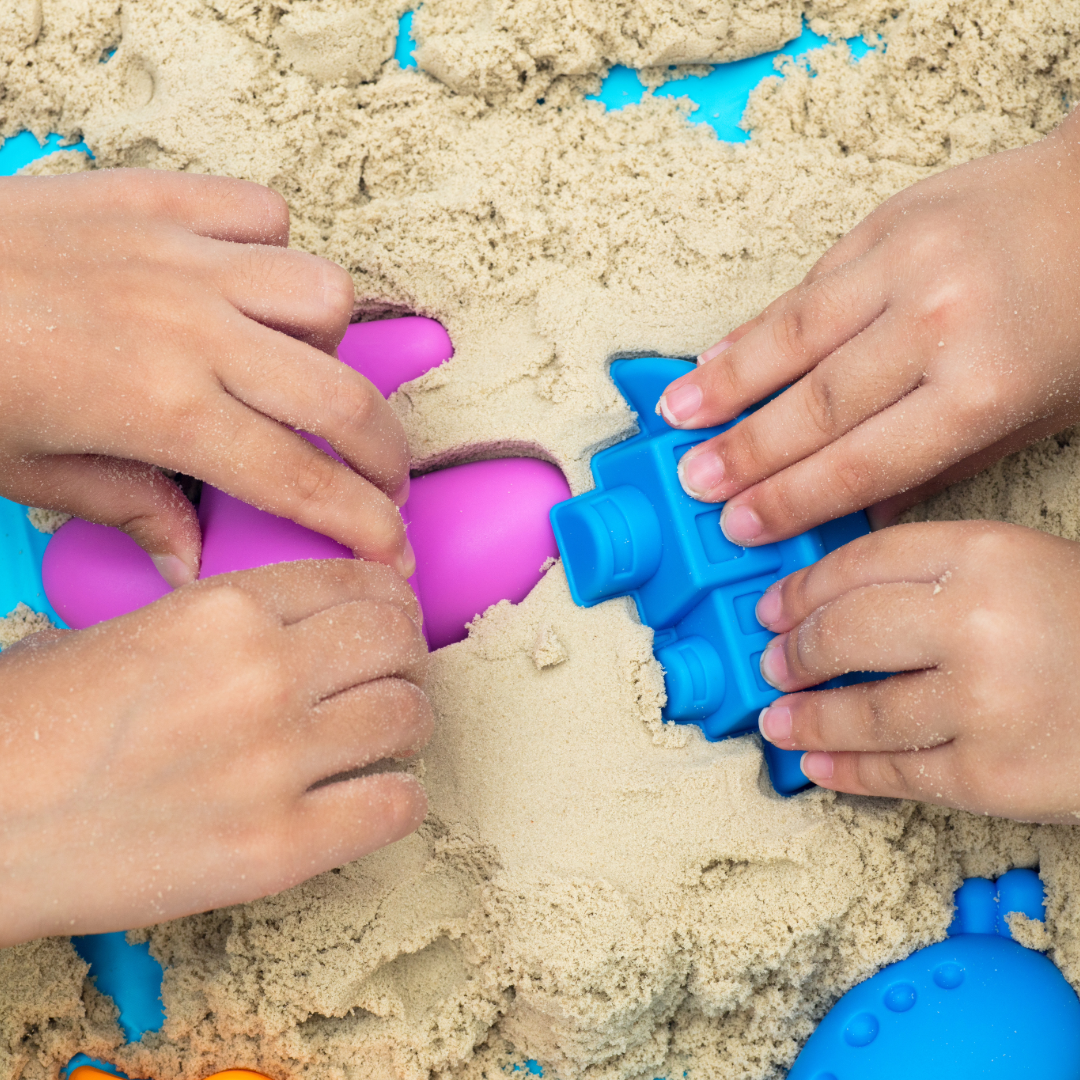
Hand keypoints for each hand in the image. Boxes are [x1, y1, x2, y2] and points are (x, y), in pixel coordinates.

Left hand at [0, 169, 412, 585]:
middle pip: (340, 395)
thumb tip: (191, 556)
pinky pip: (260, 213)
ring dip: (327, 343)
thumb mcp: (26, 472)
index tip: (391, 550)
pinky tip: (246, 284)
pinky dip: (271, 250)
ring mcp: (179, 256)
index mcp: (158, 408)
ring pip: (321, 292)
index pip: (296, 477)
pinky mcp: (157, 200)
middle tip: (381, 479)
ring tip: (300, 370)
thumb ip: (128, 509)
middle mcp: (189, 328)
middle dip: (383, 451)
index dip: (359, 523)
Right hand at [0, 559, 431, 946]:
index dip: (390, 599)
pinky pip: (396, 805)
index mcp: (223, 610)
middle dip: (405, 654)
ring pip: (408, 714)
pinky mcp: (279, 849)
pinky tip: (376, 793)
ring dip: (409, 720)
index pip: (358, 582)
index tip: (394, 616)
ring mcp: (276, 763)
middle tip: (394, 672)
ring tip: (388, 732)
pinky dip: (400, 796)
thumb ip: (222, 620)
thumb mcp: (126, 631)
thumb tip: (300, 625)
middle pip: (397, 641)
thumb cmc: (33, 729)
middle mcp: (263, 674)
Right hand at [657, 109, 1079, 545]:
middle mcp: (938, 325)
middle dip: (745, 453)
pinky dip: (756, 327)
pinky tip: (718, 355)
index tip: (740, 523)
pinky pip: (806, 286)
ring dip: (727, 383)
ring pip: (793, 337)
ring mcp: (908, 264)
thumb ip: (943, 464)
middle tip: (694, 481)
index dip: (789, 499)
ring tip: (676, 416)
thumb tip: (865, 514)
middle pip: (815, 407)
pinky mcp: (886, 222)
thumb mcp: (1036, 414)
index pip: (860, 461)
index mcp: (983, 388)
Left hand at [753, 521, 1079, 823]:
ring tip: (778, 717)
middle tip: (774, 661)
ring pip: (862, 712)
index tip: (773, 606)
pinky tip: (816, 764)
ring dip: (807, 718)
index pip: (861, 564)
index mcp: (989, 554)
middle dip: (796, 651)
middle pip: (847, 634)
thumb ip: (942, 571)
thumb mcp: (1027, 566)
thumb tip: (838, 598)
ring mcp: (985, 705)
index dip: (803, 588)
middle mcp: (979, 623)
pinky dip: (846, 770)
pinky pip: (898, 774)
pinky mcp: (994, 778)